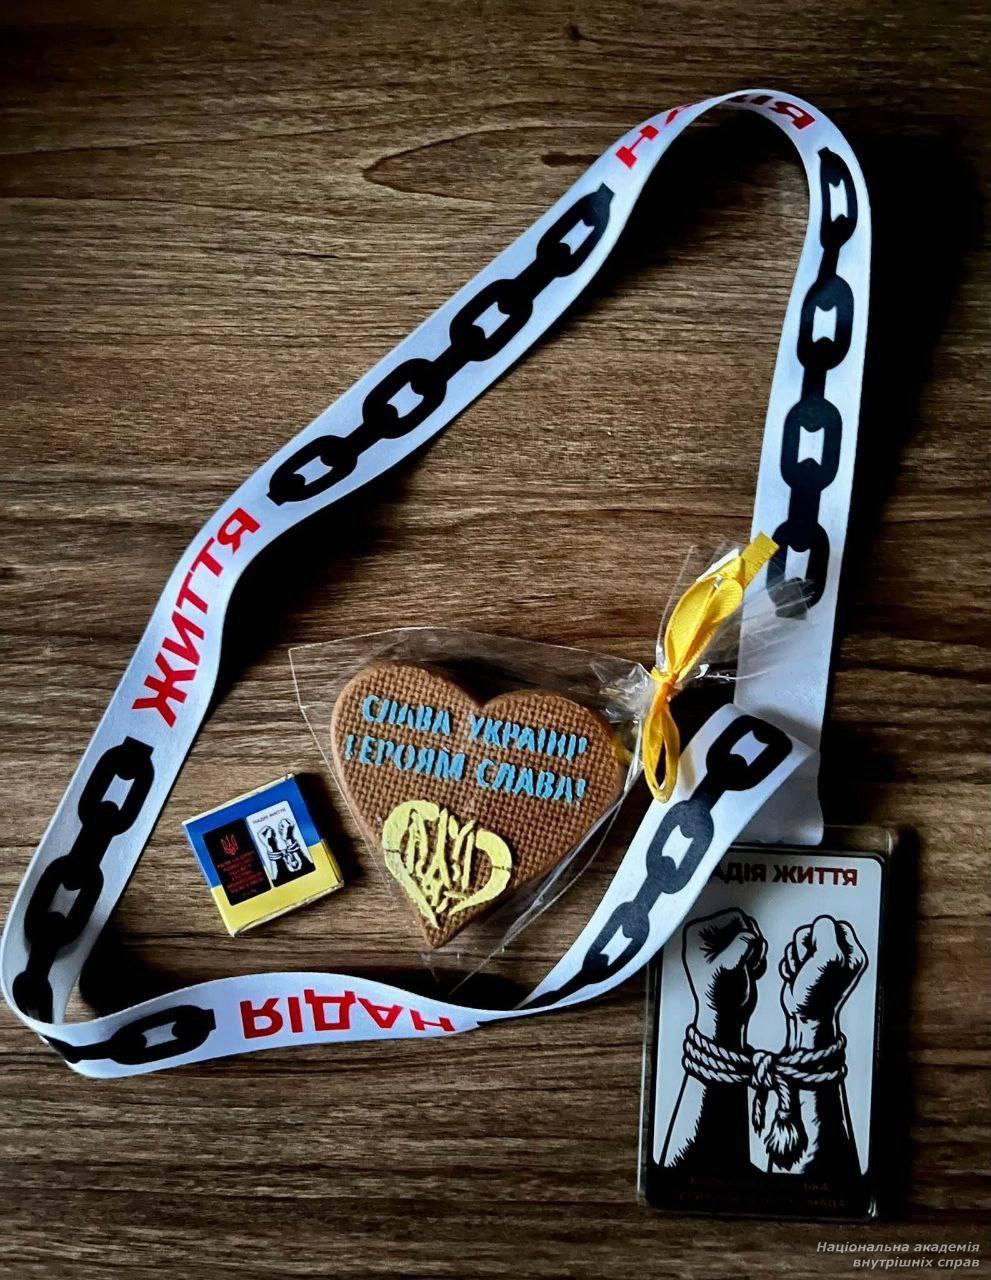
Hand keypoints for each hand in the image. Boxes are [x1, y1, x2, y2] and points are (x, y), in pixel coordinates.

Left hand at [682, 908, 765, 1047]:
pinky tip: (747, 971)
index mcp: (699, 932)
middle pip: (746, 923)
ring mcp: (724, 944)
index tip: (742, 952)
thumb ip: (739, 946)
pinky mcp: (736, 953)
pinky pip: (758, 946)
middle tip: (743, 963)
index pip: (734, 916)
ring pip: (754, 934)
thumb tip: (751, 934)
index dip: (744, 934)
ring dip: (755, 952)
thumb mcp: (724, 966)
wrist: (724, 1016)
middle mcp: (710, 934)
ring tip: (744, 968)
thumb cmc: (715, 995)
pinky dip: (757, 959)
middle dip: (751, 944)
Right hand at [780, 915, 866, 1047]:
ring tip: (803, 973)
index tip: (820, 952)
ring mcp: (822, 961)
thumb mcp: (830, 958)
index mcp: (852, 952)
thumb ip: (826, 932)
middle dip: (805, 946)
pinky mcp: (807, 966)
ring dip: (796, 957)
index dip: (819, 934)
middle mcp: (839, 955)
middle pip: (812, 929)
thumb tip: (819, 925)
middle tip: (810, 965)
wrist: (805, 1017)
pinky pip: (791, 952)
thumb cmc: (819, 995)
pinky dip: (790, 964)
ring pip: (800, 940)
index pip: (831, 923)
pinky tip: (798, 978)